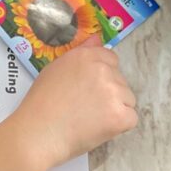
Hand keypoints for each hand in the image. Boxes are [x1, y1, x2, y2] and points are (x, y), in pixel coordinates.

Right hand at [15, 36, 137, 169]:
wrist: (40, 131)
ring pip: (127, 99)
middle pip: (120, 80)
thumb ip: (81, 52)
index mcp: (86, 56)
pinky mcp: (120, 116)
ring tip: (91, 118)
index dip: (102, 75)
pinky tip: (100, 127)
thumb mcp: (56, 68)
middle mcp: (103, 69)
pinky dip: (119, 125)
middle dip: (109, 93)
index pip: (111, 59)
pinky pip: (131, 117)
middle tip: (86, 107)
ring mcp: (113, 92)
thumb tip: (98, 38)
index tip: (90, 88)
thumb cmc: (42, 101)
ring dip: (115, 108)